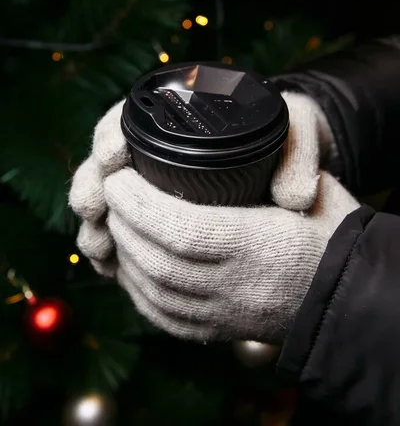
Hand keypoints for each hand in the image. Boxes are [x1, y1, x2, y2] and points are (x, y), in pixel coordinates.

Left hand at [69, 98, 356, 341]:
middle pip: (161, 261)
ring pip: (157, 293)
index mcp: (264, 245)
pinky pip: (166, 318)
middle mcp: (241, 287)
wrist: (351, 296)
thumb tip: (230, 160)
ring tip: (115, 222)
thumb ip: (280, 171)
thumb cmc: (336, 233)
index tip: (119, 177)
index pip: (185, 229)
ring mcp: (228, 316)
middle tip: (110, 192)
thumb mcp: (318, 190)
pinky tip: (129, 264)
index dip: (141, 204)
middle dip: (124, 223)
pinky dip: (138, 289)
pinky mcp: (221, 331)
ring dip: (126, 254)